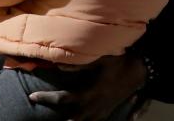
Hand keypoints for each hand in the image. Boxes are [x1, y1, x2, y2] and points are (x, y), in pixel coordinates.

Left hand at [27, 54, 146, 120]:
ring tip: (58, 120)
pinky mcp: (110, 111)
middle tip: (42, 116)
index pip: (64, 99)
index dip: (47, 98)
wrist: (141, 71)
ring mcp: (104, 110)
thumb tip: (58, 66)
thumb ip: (80, 63)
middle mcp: (97, 105)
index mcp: (92, 92)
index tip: (32, 96)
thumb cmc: (119, 62)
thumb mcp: (100, 58)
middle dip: (58, 118)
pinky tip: (79, 119)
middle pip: (73, 118)